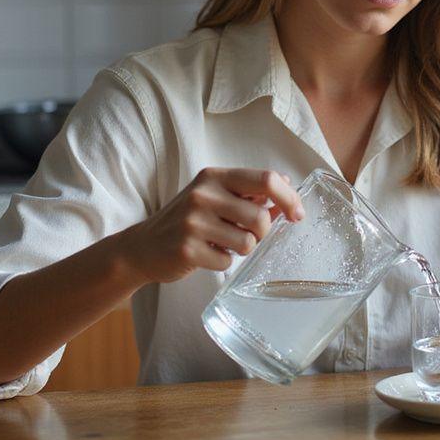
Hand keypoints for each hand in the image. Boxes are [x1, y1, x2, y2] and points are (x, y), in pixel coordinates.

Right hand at [120, 167, 304, 283]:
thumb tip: (287, 185)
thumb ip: (249, 192)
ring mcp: (193, 221)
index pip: (266, 179)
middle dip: (261, 232)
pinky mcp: (187, 249)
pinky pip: (227, 262)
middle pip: (261, 217)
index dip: (289, 198)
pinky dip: (222, 263)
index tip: (297, 215)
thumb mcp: (214, 196)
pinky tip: (205, 254)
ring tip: (221, 243)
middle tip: (245, 234)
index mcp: (214, 176)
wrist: (143, 246)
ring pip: (248, 242)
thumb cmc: (187, 220)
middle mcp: (203, 194)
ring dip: (242, 249)